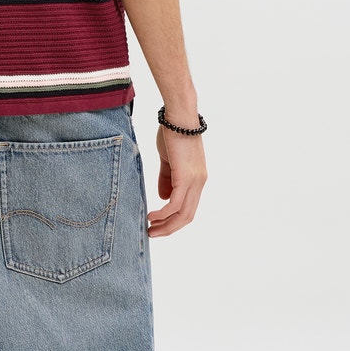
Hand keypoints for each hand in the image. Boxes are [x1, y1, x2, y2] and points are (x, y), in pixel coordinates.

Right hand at [147, 121, 206, 237]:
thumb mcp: (169, 160)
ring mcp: (195, 181)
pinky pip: (175, 204)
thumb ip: (167, 179)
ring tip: (150, 229)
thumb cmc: (172, 133)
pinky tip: (151, 216)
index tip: (157, 225)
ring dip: (165, 225)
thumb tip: (163, 198)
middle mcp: (199, 183)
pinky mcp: (186, 177)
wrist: (178, 117)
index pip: (188, 208)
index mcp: (197, 180)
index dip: (174, 220)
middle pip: (187, 216)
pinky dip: (163, 214)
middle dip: (169, 228)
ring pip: (182, 214)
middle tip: (152, 234)